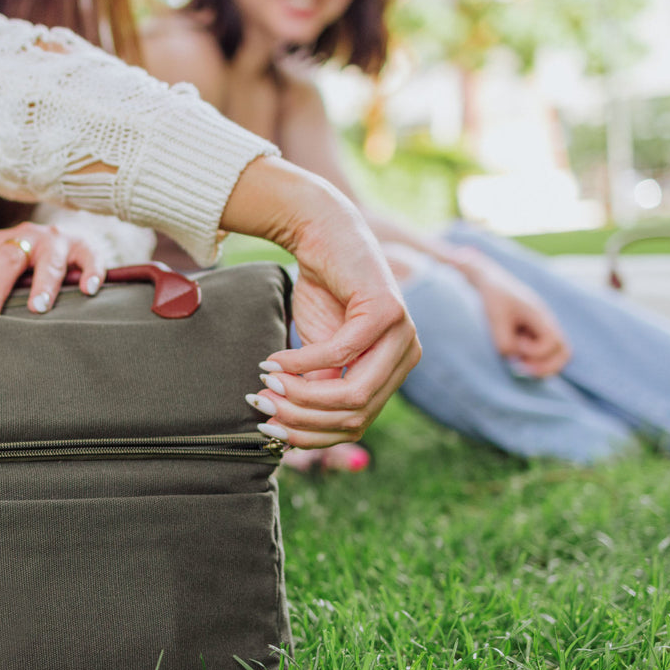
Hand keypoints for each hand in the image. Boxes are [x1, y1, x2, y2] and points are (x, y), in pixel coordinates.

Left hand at [0, 222, 102, 314]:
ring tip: (38, 309)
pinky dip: (90, 272)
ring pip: (48, 261)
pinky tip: (88, 290)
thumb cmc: (27, 264)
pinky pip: (90, 258)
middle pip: (5, 259)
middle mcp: (23, 239)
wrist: (72, 236)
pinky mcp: (85, 247)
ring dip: (43, 284)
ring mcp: (55, 242)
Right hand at [224, 159, 421, 448]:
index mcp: (394, 371)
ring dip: (302, 394)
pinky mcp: (387, 312)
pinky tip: (275, 360)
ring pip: (353, 393)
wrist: (322, 233)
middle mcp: (408, 355)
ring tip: (266, 384)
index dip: (314, 436)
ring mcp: (403, 334)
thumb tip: (292, 432)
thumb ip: (318, 388)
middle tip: (262, 407)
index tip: (271, 431)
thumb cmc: (320, 292)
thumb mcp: (319, 352)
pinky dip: (303, 362)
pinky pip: (341, 353)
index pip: (358, 425)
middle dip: (303, 418)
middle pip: (356, 415)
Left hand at [455, 250, 569, 376]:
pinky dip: (535, 361)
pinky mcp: (536, 336)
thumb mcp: (495, 319)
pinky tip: (519, 357)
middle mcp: (547, 324)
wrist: (492, 283)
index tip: (518, 345)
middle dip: (547, 367)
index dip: (536, 351)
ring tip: (521, 365)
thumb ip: (504, 341)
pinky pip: (545, 355)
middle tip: (525, 369)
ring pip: (557, 356)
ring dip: (541, 366)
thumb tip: (514, 360)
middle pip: (565, 353)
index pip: (553, 342)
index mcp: (540, 316)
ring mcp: (543, 331)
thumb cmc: (494, 298)